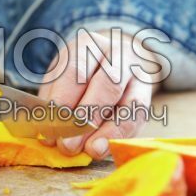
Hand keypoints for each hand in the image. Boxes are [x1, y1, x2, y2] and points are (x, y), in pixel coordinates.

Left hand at [38, 30, 155, 159]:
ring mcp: (136, 72)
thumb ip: (54, 103)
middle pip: (106, 84)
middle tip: (68, 145)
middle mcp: (116, 53)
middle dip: (86, 119)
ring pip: (128, 102)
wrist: (112, 61)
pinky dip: (122, 134)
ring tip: (92, 150)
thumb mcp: (59, 78)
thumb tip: (49, 137)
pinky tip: (107, 148)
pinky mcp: (146, 93)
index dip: (63, 103)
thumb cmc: (78, 74)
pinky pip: (138, 115)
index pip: (75, 72)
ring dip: (108, 131)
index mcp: (86, 44)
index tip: (51, 130)